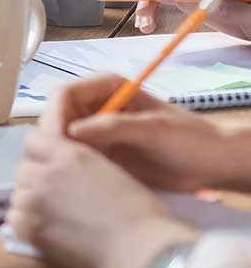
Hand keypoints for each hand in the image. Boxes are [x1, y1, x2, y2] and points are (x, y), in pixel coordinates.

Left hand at [6, 129, 198, 267]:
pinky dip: (25, 224)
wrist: (140, 250)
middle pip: (22, 169)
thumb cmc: (140, 215)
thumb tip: (65, 169)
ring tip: (54, 216)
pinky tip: (46, 231)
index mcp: (70, 155)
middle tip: (55, 197)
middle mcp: (47, 174)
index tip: (49, 166)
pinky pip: (14, 219)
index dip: (40, 154)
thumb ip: (79, 165)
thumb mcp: (110, 172)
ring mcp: (35, 201)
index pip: (32, 140)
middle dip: (35, 180)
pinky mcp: (30, 229)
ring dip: (30, 202)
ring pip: (18, 195)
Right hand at [42, 74, 241, 190]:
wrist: (213, 165)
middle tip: (58, 162)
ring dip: (60, 153)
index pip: (64, 94)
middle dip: (54, 137)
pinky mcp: (100, 153)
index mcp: (106, 88)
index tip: (56, 141)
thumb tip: (71, 132)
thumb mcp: (151, 129)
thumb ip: (110, 127)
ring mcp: (97, 131)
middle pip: (57, 116)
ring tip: (68, 173)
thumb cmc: (189, 139)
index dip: (54, 115)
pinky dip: (71, 166)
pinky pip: (75, 157)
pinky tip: (77, 179)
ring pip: (62, 138)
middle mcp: (96, 106)